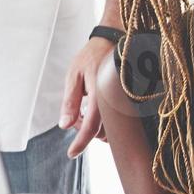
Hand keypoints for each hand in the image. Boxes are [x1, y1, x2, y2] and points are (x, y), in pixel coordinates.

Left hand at [59, 36, 115, 158]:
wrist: (114, 40)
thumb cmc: (92, 56)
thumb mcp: (74, 76)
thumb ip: (70, 102)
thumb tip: (65, 125)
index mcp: (100, 94)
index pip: (91, 126)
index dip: (81, 142)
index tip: (72, 153)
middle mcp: (116, 100)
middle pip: (102, 131)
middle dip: (86, 131)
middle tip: (75, 119)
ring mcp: (125, 101)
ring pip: (110, 127)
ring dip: (95, 126)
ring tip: (83, 110)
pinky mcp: (128, 101)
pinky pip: (117, 119)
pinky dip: (104, 120)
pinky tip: (95, 108)